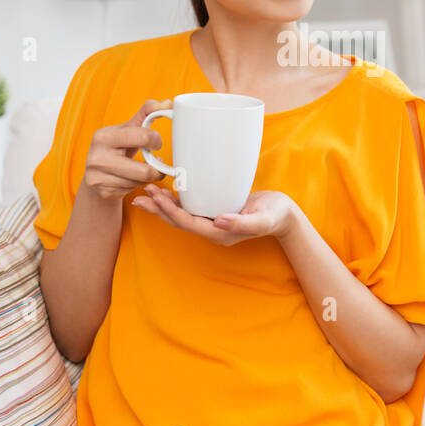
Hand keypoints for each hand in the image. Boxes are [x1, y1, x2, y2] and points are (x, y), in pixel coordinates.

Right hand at [82, 99, 172, 202]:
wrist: (95, 172)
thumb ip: (146, 114)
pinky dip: (137, 186)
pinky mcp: (103, 192)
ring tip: (143, 169)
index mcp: (103, 136)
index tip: (156, 142)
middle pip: (144, 170)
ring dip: (147, 177)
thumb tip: (167, 103)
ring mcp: (98, 177)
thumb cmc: (116, 147)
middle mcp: (97, 158)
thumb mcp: (128, 128)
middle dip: (156, 168)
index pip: (142, 137)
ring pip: (140, 182)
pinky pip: (132, 191)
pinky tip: (132, 179)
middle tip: (157, 162)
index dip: (156, 141)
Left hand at [132, 186, 298, 246]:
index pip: (189, 223)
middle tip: (141, 196)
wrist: (283, 214)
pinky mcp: (214, 212)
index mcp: (220, 233)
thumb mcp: (263, 219)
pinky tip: (166, 192)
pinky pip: (190, 209)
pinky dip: (175, 202)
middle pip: (179, 221)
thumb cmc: (275, 214)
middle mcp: (212, 229)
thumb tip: (220, 221)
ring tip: (145, 194)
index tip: (158, 196)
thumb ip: (243, 223)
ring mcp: (212, 222)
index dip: (171, 211)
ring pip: (181, 216)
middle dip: (159, 209)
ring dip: (163, 206)